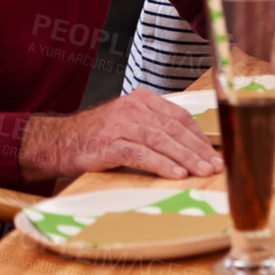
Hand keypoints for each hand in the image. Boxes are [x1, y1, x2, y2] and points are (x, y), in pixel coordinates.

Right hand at [19, 89, 222, 180]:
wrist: (57, 141)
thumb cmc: (97, 137)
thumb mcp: (129, 124)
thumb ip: (155, 129)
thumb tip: (191, 149)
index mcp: (143, 100)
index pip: (180, 117)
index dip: (200, 137)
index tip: (216, 153)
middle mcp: (134, 108)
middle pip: (175, 129)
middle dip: (199, 150)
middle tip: (216, 166)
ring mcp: (121, 125)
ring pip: (162, 141)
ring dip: (187, 158)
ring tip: (203, 172)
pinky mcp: (109, 144)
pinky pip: (141, 154)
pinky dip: (162, 164)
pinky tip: (177, 174)